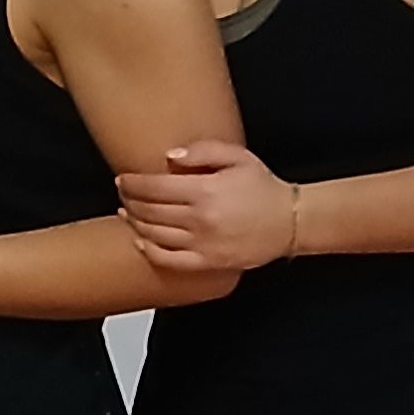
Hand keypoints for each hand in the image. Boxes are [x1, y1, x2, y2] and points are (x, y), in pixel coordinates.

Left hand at [116, 139, 300, 274]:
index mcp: (205, 191)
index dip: (132, 183)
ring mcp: (202, 243)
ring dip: (134, 222)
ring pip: (153, 234)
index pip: (154, 187)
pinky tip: (140, 240)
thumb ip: (203, 152)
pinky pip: (168, 260)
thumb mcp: (238, 158)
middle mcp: (200, 219)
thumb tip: (170, 156)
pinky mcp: (207, 262)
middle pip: (149, 210)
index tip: (123, 179)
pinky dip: (148, 250)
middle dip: (129, 200)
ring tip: (127, 212)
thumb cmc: (264, 188)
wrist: (290, 222)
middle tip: (122, 193)